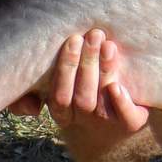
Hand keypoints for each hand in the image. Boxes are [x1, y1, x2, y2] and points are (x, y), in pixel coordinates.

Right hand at [6, 28, 148, 131]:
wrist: (113, 127)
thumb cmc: (80, 95)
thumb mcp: (55, 94)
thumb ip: (32, 93)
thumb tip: (31, 102)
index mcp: (62, 112)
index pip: (59, 95)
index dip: (66, 68)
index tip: (73, 39)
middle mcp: (82, 119)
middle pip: (81, 96)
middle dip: (86, 63)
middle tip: (94, 35)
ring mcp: (106, 123)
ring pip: (101, 101)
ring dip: (104, 71)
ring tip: (108, 45)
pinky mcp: (130, 123)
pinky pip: (125, 118)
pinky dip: (121, 102)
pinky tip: (118, 85)